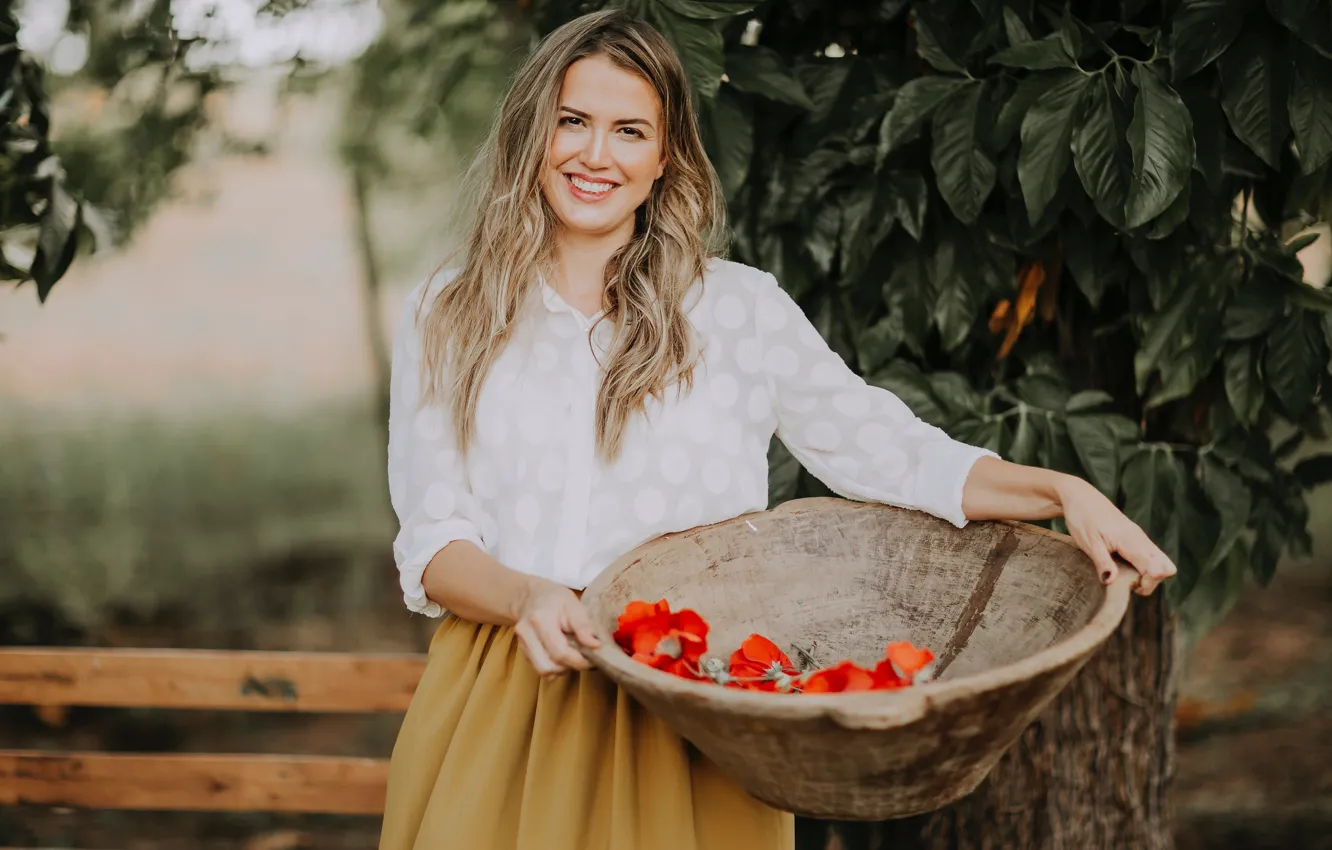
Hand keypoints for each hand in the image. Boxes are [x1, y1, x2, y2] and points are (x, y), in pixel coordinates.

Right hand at [513, 577, 601, 677]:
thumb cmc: (554, 598)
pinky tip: (561, 654)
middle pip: (550, 666)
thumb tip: (595, 645)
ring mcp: (522, 644)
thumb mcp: (572, 603)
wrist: (530, 596)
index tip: (594, 659)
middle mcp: (527, 634)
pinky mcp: (523, 651)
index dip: (580, 661)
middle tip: (584, 657)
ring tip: (572, 655)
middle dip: (571, 666)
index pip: (560, 652)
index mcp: (541, 620)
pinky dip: (554, 666)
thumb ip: (583, 624)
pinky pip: (540, 668)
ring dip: (561, 668)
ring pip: (544, 671)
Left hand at [1056, 477, 1176, 595]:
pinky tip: (1123, 567)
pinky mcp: (1136, 538)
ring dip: (1146, 575)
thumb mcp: (1087, 543)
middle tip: (1126, 582)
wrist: (1079, 496)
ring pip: (1160, 562)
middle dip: (1151, 582)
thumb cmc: (1082, 517)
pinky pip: (1150, 556)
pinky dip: (1142, 566)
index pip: (1158, 569)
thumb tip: (1111, 582)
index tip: (1127, 585)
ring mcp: (1140, 537)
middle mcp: (1141, 539)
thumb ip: (1102, 562)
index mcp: (1131, 541)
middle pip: (1166, 568)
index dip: (1147, 583)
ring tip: (1122, 574)